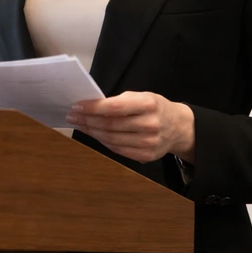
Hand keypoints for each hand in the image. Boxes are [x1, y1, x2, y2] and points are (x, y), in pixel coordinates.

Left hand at [66, 92, 194, 164]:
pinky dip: (103, 141)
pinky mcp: (146, 156)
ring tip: (80, 124)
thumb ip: (121, 101)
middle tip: (72, 116)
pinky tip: (94, 134)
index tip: (76, 106)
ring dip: (92, 131)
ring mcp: (149, 143)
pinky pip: (117, 149)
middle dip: (87, 120)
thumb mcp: (143, 96)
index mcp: (149, 104)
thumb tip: (91, 106)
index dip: (93, 108)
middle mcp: (150, 124)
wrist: (178, 127)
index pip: (115, 107)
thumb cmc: (155, 107)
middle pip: (110, 125)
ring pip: (111, 139)